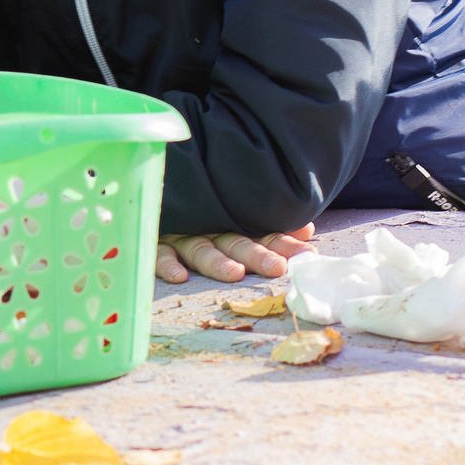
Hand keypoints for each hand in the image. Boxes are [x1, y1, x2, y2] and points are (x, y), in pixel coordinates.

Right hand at [155, 224, 315, 284]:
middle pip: (235, 242)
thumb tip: (307, 228)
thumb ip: (271, 228)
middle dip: (256, 255)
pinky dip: (166, 263)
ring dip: (216, 261)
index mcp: (232, 224)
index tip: (306, 253)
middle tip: (275, 267)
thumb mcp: (240, 220)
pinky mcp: (157, 241)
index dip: (283, 243)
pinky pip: (160, 253)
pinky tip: (179, 276)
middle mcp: (210, 229)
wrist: (164, 188)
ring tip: (233, 273)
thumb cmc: (204, 213)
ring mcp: (183, 235)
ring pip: (200, 249)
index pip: (262, 234)